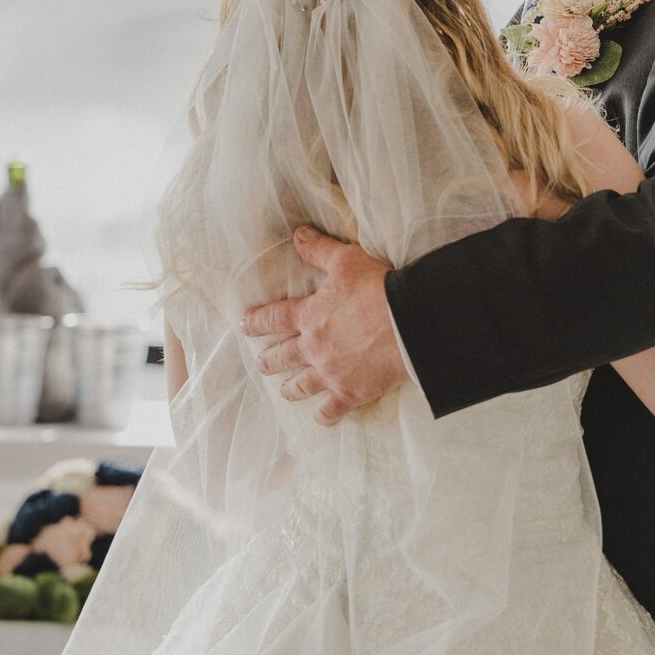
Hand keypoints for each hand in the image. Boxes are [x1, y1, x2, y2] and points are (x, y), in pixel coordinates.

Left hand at [241, 227, 405, 424]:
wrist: (409, 323)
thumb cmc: (380, 289)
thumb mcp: (348, 261)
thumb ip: (320, 251)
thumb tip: (299, 235)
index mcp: (310, 316)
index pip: (274, 319)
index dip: (256, 322)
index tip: (244, 326)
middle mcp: (313, 347)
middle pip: (282, 356)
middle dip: (269, 360)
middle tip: (261, 363)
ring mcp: (329, 373)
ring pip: (300, 386)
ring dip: (289, 389)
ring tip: (284, 391)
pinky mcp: (350, 393)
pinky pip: (330, 410)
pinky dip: (324, 416)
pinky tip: (321, 419)